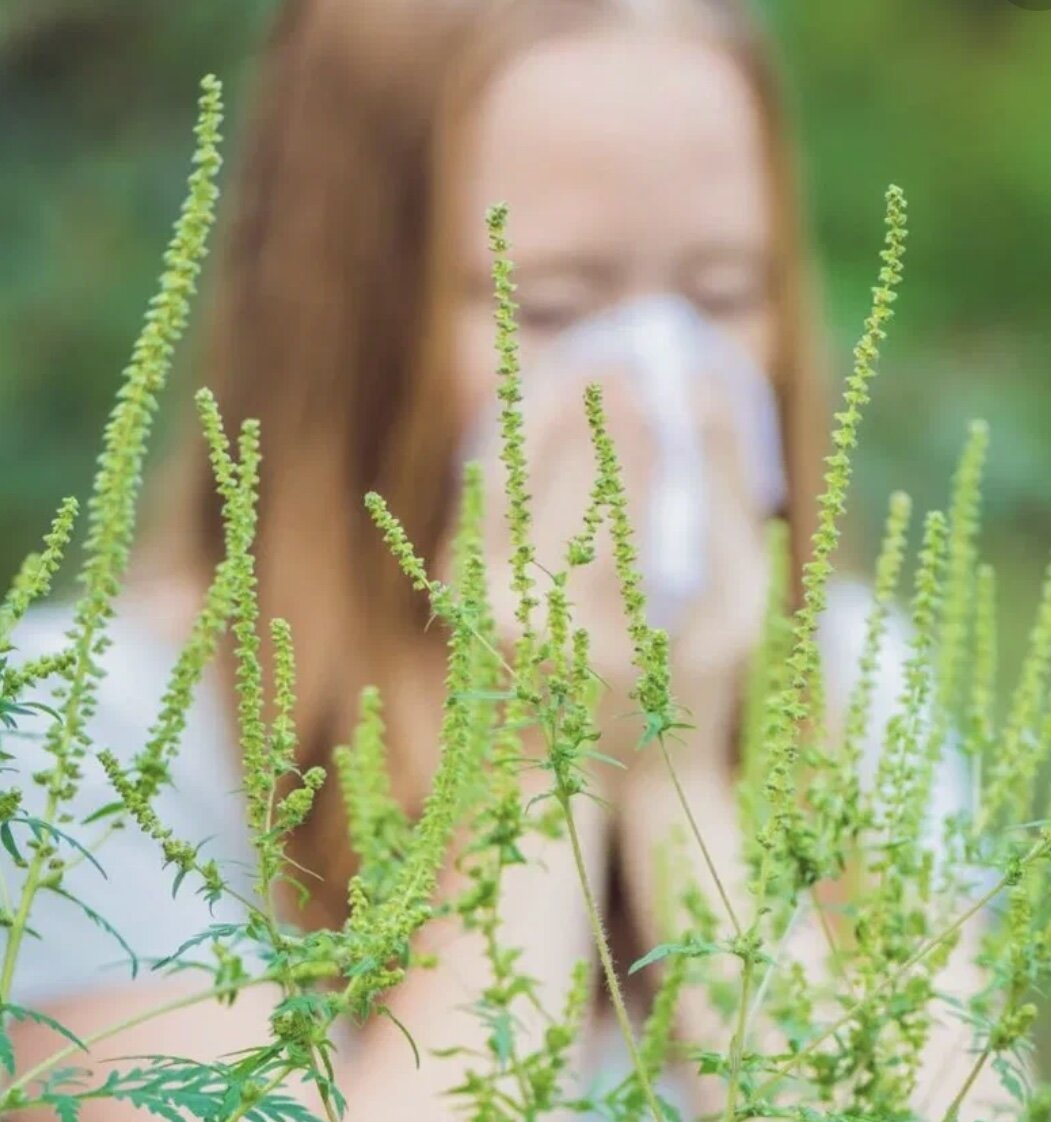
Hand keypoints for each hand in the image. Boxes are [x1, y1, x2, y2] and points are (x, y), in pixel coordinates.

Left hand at [437, 355, 773, 729]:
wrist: (576, 764)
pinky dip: (511, 446)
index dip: (642, 438)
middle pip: (563, 487)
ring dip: (542, 416)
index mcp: (612, 637)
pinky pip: (484, 496)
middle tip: (622, 364)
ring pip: (511, 480)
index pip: (625, 511)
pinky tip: (544, 409)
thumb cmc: (677, 691)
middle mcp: (535, 619)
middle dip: (595, 417)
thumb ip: (725, 509)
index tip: (665, 381)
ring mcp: (487, 604)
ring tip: (582, 372)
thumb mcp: (728, 614)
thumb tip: (708, 400)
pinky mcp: (461, 588)